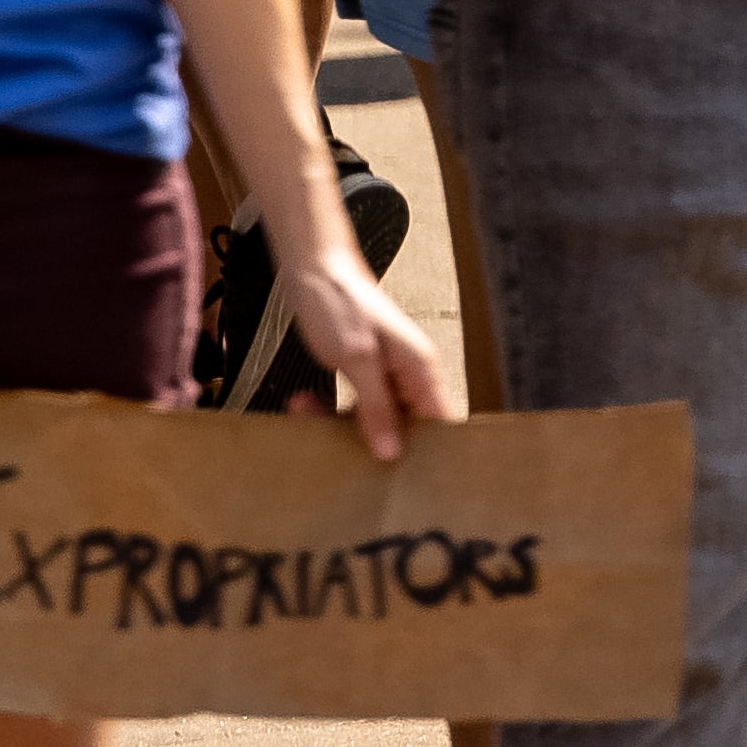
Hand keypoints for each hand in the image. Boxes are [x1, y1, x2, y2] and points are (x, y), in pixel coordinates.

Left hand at [260, 219, 458, 459]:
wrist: (313, 269)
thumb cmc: (340, 301)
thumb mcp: (357, 360)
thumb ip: (376, 407)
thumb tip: (391, 451)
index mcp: (420, 367)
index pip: (441, 422)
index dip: (429, 452)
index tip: (405, 477)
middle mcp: (408, 374)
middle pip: (404, 427)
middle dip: (372, 442)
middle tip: (343, 454)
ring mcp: (384, 374)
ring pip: (373, 420)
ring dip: (339, 425)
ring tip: (310, 417)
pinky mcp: (361, 373)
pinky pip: (351, 406)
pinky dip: (326, 410)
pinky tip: (305, 404)